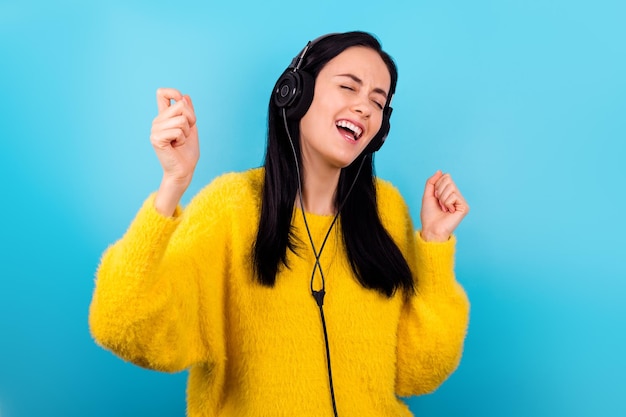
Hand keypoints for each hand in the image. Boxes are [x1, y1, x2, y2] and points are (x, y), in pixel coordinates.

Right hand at [150, 88, 198, 215]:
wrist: (184, 170)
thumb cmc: (187, 152)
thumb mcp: (191, 128)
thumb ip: (188, 112)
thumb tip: (185, 96)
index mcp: (164, 117)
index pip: (162, 93)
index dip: (174, 92)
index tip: (181, 101)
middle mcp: (157, 121)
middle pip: (180, 105)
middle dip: (191, 119)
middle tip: (186, 133)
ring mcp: (155, 129)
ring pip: (181, 119)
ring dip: (187, 131)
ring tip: (180, 141)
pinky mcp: (156, 138)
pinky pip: (177, 131)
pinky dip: (182, 139)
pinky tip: (176, 146)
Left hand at [420, 171, 468, 241]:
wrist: (431, 229)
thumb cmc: (429, 215)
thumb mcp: (427, 195)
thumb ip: (431, 182)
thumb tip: (440, 171)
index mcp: (449, 192)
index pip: (445, 177)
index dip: (436, 185)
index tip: (435, 197)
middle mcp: (457, 195)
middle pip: (448, 179)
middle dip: (439, 191)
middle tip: (439, 203)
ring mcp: (461, 201)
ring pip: (451, 187)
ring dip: (442, 198)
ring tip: (443, 208)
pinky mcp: (464, 207)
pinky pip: (454, 195)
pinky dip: (447, 203)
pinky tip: (448, 211)